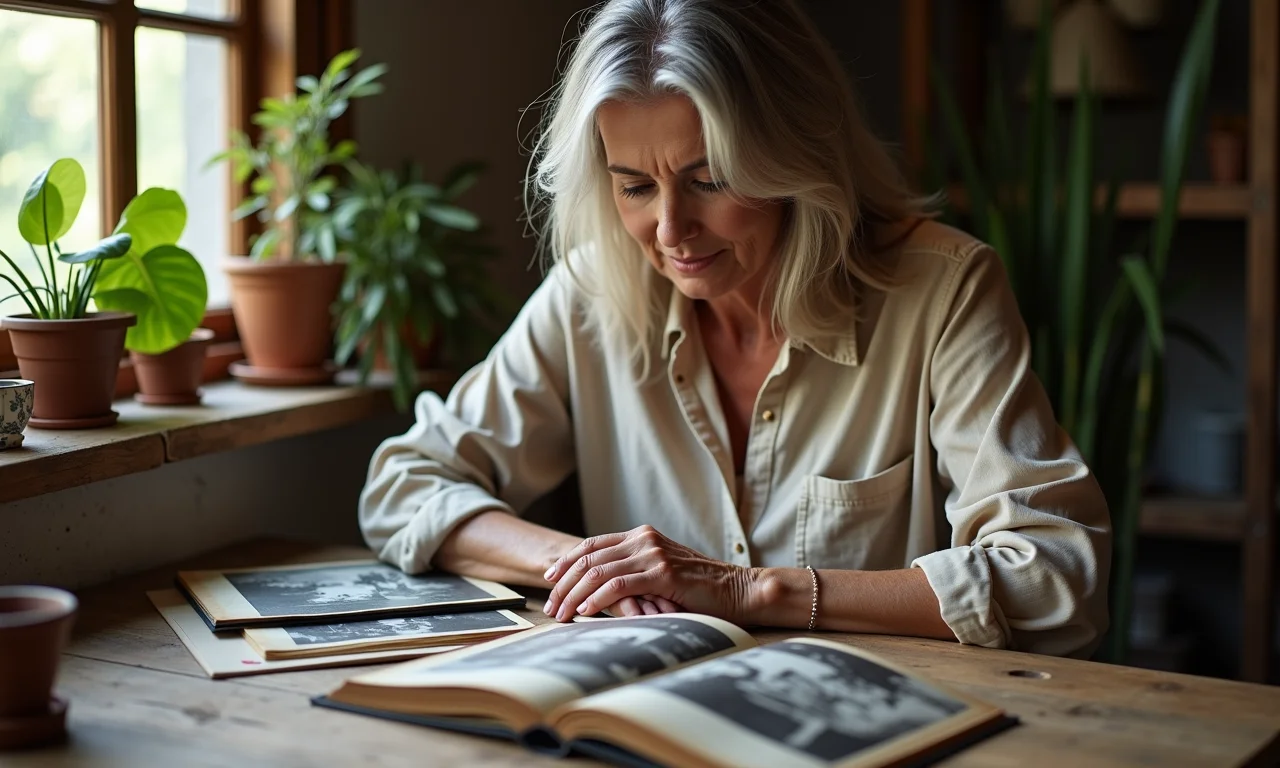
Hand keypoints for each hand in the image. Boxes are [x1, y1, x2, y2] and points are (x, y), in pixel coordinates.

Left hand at [542, 525, 752, 622]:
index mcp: (642, 536)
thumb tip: (600, 589)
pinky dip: (597, 598)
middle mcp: (644, 539)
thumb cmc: (701, 589)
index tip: (549, 579)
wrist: (738, 591)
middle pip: (589, 557)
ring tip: (561, 613)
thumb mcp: (662, 573)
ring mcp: (653, 554)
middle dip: (563, 582)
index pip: (592, 544)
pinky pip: (619, 584)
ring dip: (574, 594)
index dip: (566, 561)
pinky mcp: (662, 573)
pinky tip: (585, 611)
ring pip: (599, 571)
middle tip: (550, 605)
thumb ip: (635, 572)